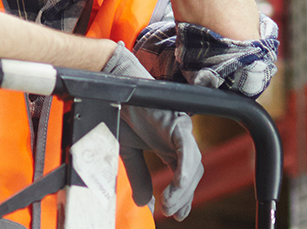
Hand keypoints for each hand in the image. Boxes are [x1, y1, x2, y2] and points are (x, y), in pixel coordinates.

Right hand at [100, 42, 202, 218]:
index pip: (182, 176)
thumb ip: (138, 177)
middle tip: (174, 213)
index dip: (182, 196)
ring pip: (194, 164)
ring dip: (184, 188)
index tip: (177, 214)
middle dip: (185, 196)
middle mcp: (178, 140)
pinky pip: (187, 148)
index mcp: (168, 147)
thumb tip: (145, 203)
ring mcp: (180, 131)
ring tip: (170, 204)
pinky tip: (179, 182)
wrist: (112, 91)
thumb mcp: (128, 153)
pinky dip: (185, 167)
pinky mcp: (177, 123)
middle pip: (192, 173)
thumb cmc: (120, 115)